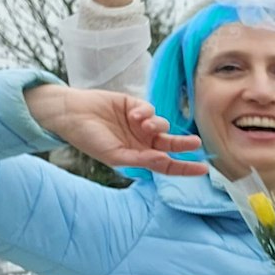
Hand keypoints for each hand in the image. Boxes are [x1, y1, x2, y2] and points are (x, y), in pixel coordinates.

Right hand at [23, 83, 203, 173]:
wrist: (70, 113)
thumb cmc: (88, 138)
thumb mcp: (115, 155)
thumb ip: (141, 159)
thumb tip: (164, 160)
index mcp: (138, 156)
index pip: (166, 164)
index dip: (185, 167)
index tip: (204, 169)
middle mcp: (141, 141)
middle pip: (170, 144)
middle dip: (183, 144)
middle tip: (195, 143)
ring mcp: (139, 123)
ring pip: (162, 125)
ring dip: (157, 125)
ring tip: (142, 123)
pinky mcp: (135, 105)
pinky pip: (151, 109)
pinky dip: (147, 112)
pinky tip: (135, 114)